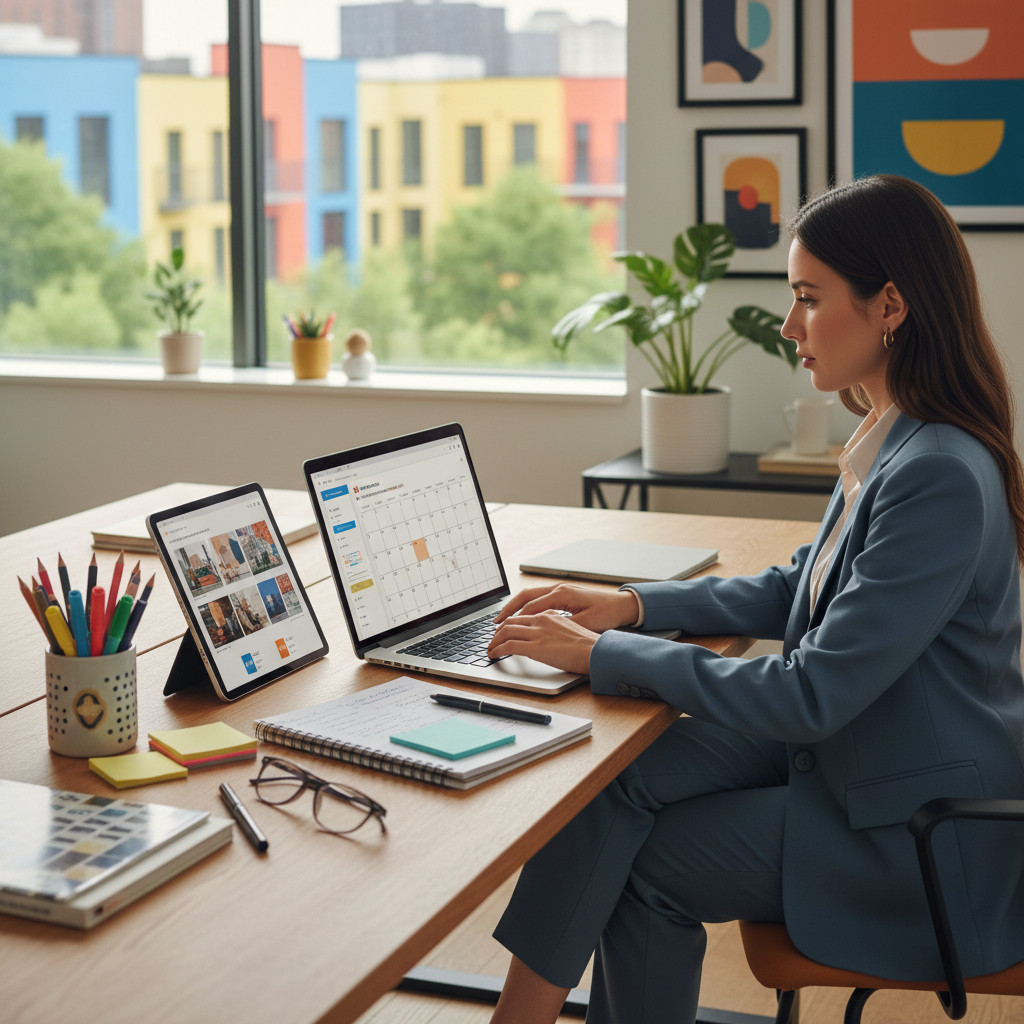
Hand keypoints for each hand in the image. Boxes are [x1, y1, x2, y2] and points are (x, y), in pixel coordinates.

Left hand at [487, 611, 598, 674]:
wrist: (597, 651)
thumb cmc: (590, 645)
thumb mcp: (574, 629)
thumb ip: (558, 629)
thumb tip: (550, 638)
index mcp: (551, 614)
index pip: (524, 615)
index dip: (511, 622)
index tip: (505, 629)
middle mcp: (542, 619)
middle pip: (512, 621)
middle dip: (499, 630)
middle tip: (493, 639)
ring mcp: (538, 632)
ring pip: (506, 631)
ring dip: (494, 640)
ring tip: (490, 648)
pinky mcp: (535, 647)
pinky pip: (508, 645)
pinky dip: (497, 649)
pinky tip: (494, 655)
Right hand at [494, 583, 639, 633]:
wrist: (622, 605)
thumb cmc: (607, 613)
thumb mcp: (584, 623)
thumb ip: (563, 624)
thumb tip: (543, 630)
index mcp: (562, 594)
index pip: (531, 606)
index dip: (515, 618)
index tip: (502, 629)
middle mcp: (559, 588)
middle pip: (526, 596)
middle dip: (509, 608)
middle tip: (496, 622)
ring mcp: (561, 589)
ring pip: (531, 595)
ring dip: (516, 606)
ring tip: (504, 619)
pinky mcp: (564, 594)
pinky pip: (539, 598)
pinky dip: (527, 606)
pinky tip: (523, 616)